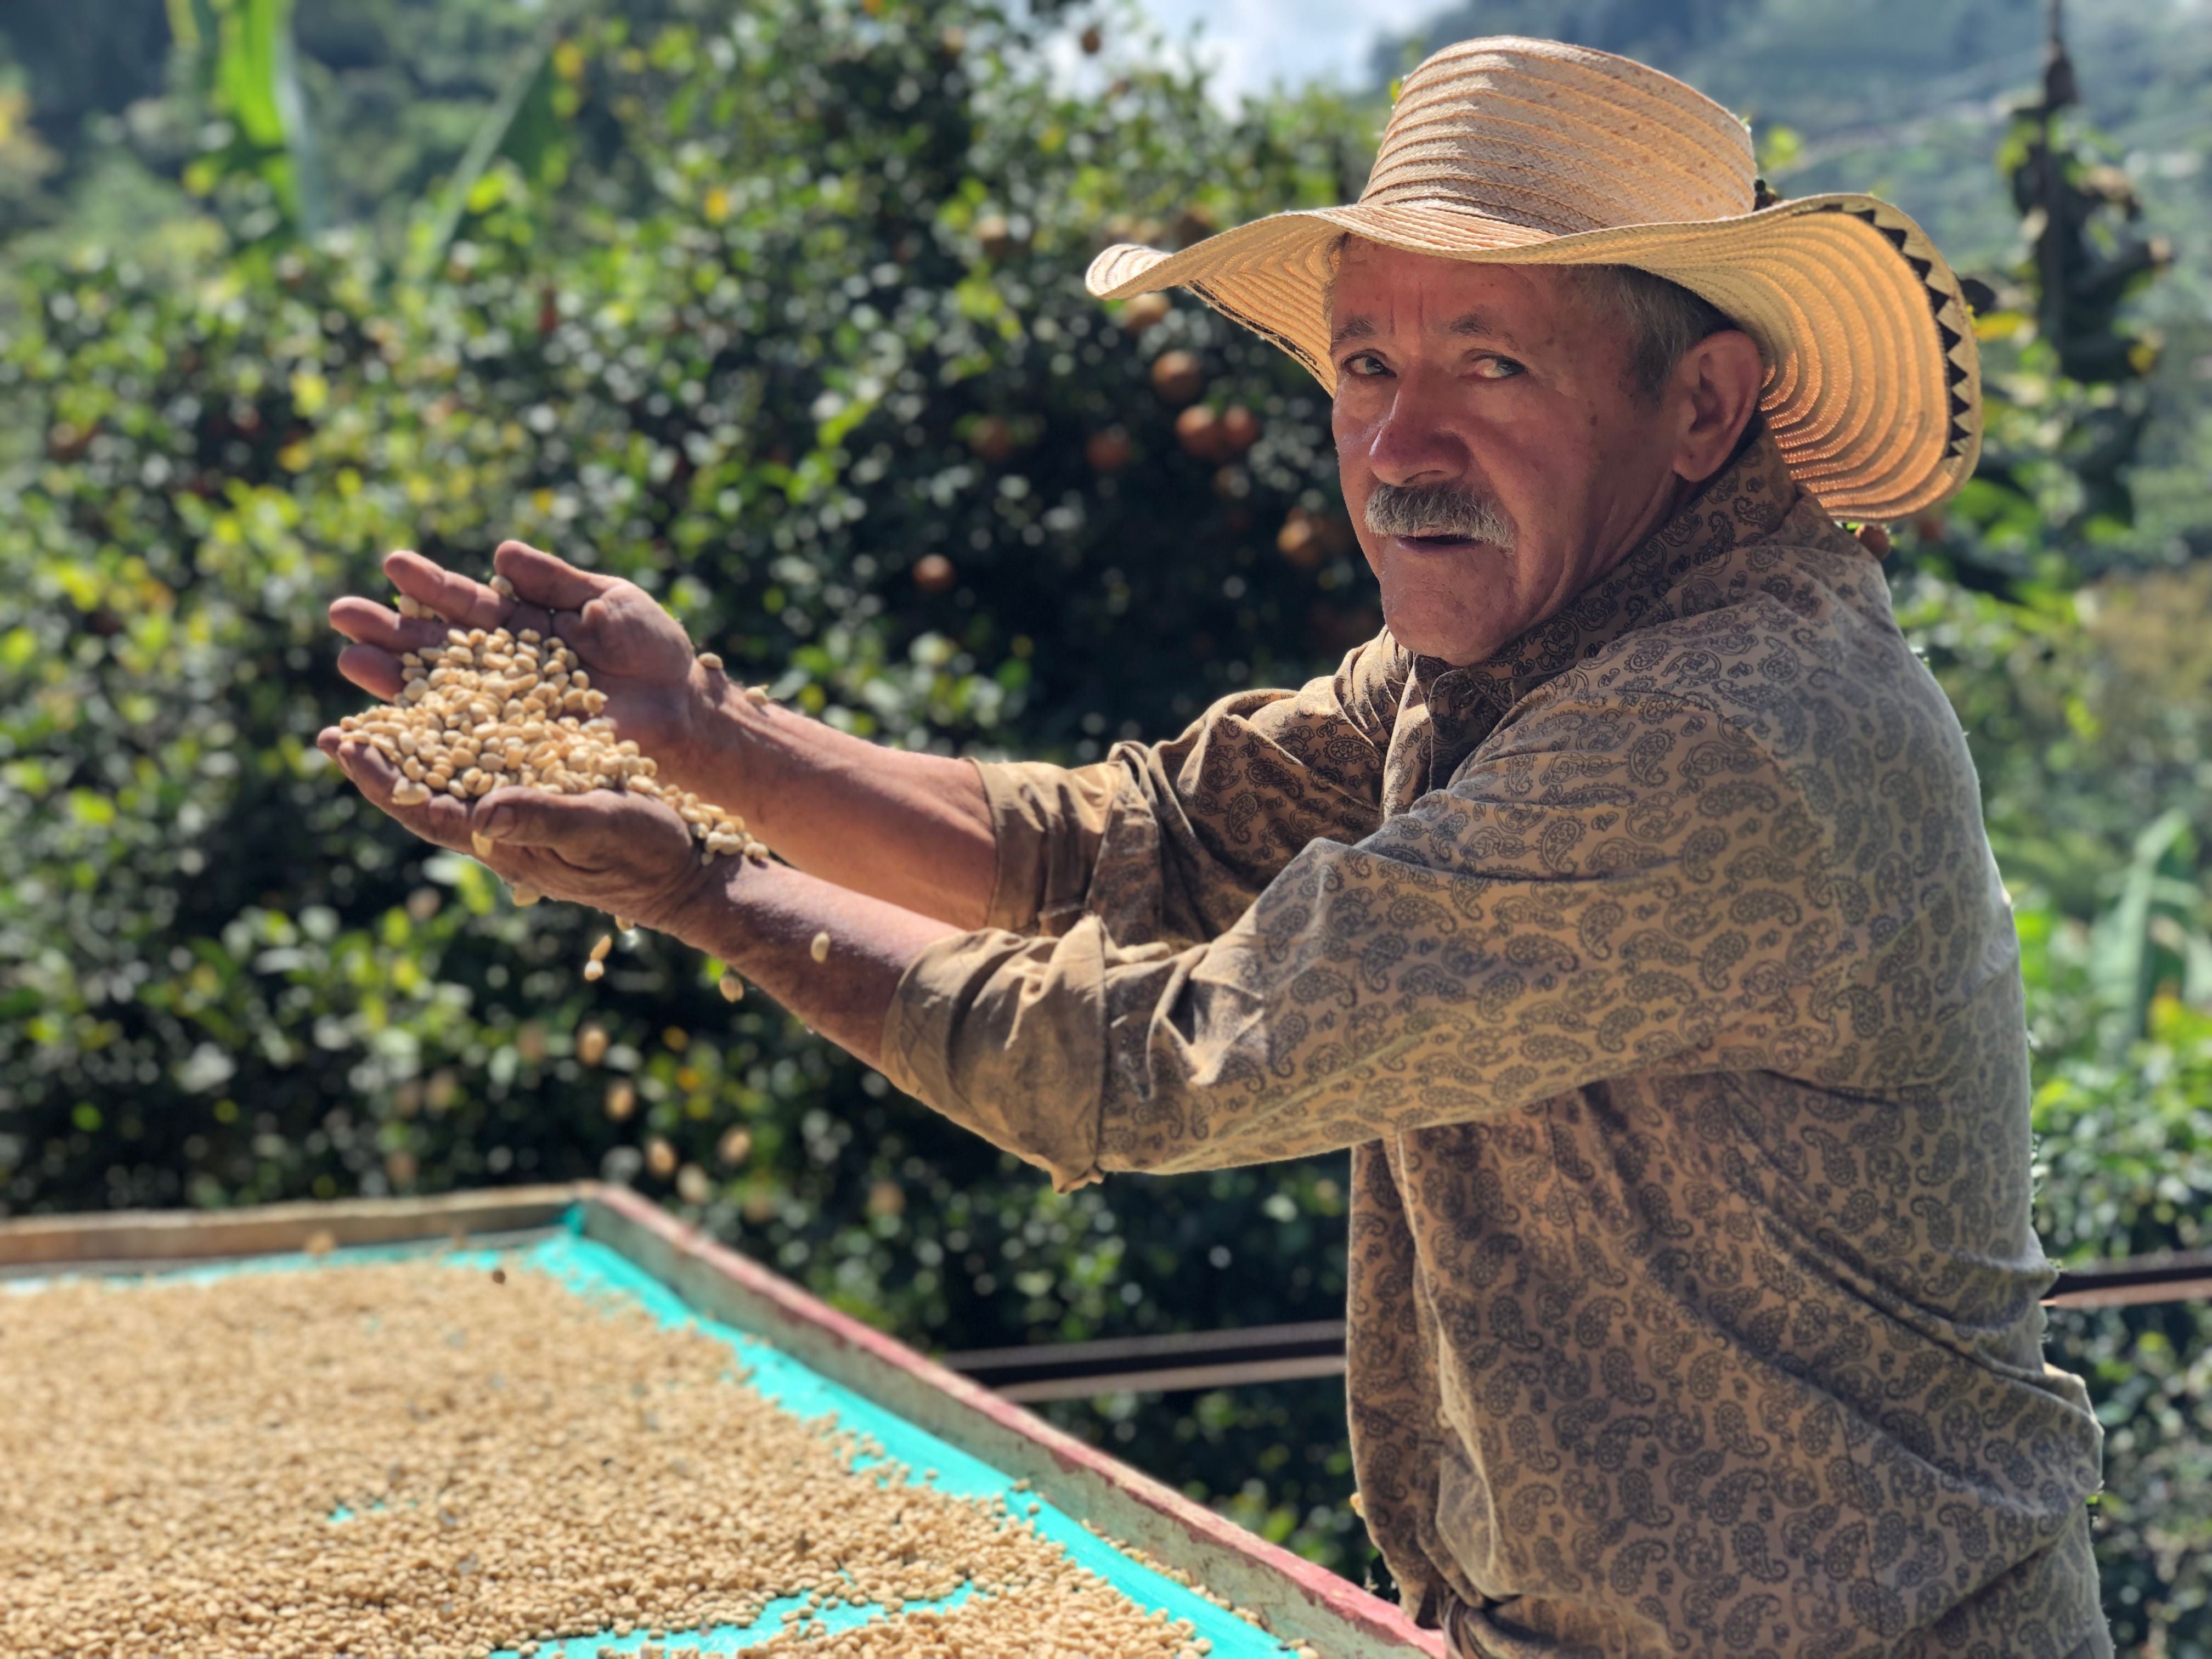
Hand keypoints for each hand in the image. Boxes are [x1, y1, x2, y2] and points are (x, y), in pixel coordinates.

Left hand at [318, 734, 713, 934]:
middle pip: (426, 794)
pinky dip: (458, 739)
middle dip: (381, 762)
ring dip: (411, 747)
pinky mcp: (543, 795)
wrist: (686, 869)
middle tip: (333, 734)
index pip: (425, 811)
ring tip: (373, 715)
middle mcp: (503, 827)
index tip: (343, 745)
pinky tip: (448, 715)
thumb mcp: (602, 826)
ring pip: (451, 778)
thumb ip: (544, 818)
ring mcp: (521, 814)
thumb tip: (481, 811)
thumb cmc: (649, 853)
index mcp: (506, 840)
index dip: (380, 780)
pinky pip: (486, 767)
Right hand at [326, 541, 719, 791]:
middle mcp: (505, 668)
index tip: (392, 565)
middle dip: (389, 631)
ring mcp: (509, 709)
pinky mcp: (521, 748)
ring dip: (393, 678)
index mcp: (522, 625)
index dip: (430, 587)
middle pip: (437, 648)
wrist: (686, 706)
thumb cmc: (653, 647)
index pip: (466, 604)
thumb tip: (500, 553)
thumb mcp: (609, 599)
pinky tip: (391, 724)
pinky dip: (431, 734)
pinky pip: (468, 742)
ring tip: (348, 658)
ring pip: (440, 693)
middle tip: (340, 613)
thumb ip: (555, 580)